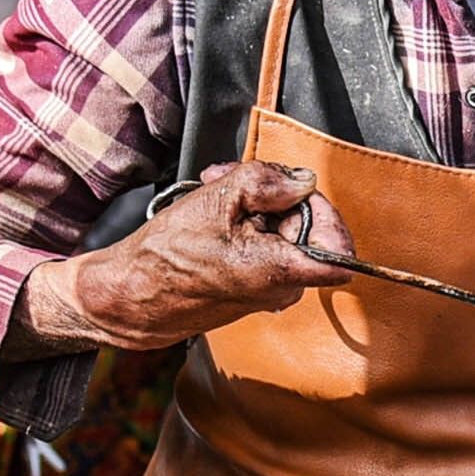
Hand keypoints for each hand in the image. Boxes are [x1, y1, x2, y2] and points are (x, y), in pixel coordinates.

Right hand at [44, 161, 357, 351]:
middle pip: (309, 231)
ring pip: (284, 236)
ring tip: (216, 192)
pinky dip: (246, 225)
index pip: (343, 254)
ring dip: (256, 206)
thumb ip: (267, 182)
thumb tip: (303, 180)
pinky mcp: (252, 289)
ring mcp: (268, 293)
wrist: (131, 296)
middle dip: (277, 196)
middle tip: (235, 179)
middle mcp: (282, 291)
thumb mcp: (217, 200)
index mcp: (281, 273)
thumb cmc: (166, 256)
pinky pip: (266, 249)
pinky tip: (215, 213)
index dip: (325, 213)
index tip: (296, 192)